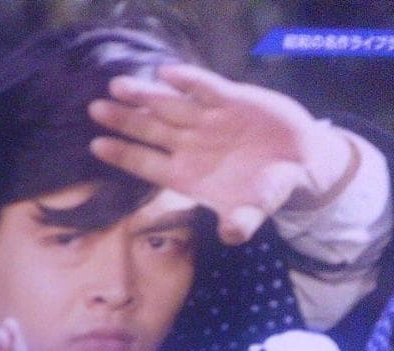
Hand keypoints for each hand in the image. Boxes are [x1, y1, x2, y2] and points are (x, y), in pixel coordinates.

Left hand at [88, 63, 355, 244]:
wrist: (298, 162)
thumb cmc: (266, 191)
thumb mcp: (255, 211)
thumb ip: (242, 222)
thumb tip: (232, 235)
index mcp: (186, 175)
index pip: (146, 164)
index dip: (123, 154)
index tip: (96, 146)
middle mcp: (190, 145)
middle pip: (149, 131)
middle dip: (123, 120)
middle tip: (95, 109)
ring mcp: (207, 121)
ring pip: (169, 106)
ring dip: (145, 96)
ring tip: (117, 85)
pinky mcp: (231, 100)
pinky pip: (204, 88)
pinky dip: (187, 80)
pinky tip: (165, 72)